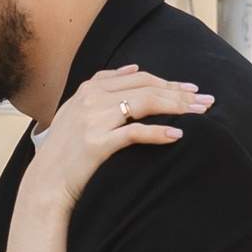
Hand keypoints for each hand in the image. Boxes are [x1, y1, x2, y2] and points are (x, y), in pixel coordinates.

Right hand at [23, 65, 209, 209]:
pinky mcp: (96, 142)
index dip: (168, 82)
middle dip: (180, 94)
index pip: (139, 78)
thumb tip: (134, 69)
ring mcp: (93, 119)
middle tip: (206, 101)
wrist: (45, 183)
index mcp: (89, 88)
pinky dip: (159, 133)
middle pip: (146, 88)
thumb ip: (103, 87)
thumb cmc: (66, 151)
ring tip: (200, 115)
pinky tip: (177, 135)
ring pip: (145, 104)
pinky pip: (135, 133)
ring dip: (177, 108)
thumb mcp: (77, 110)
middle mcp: (91, 99)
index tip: (191, 91)